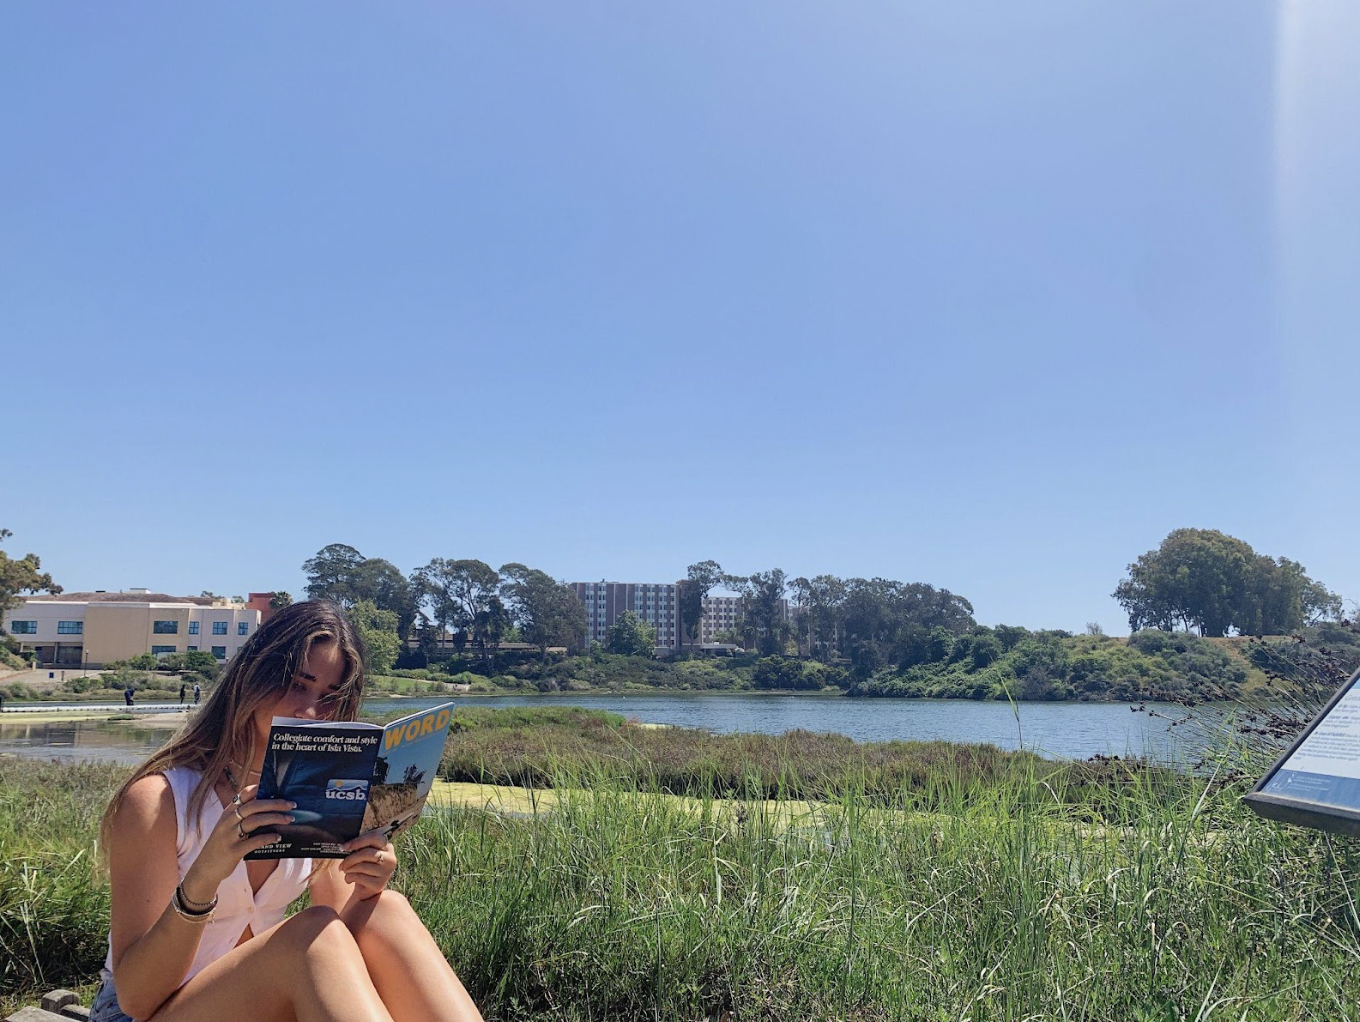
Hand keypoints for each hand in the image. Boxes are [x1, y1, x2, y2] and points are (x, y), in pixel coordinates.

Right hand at [182, 784, 294, 900]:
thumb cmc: (221, 845)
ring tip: (289, 819)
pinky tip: (278, 837)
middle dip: (274, 803)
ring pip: (255, 821)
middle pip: (253, 806)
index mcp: (227, 813)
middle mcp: (227, 821)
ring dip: (275, 818)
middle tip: (291, 804)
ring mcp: (229, 836)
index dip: (259, 789)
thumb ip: (242, 817)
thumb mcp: (227, 827)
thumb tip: (269, 808)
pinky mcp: (233, 851)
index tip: (274, 787)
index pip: (243, 795)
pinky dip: (268, 838)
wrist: (205, 869)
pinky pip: (254, 841)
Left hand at [338, 830, 396, 898]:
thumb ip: (360, 847)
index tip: (343, 847)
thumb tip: (345, 845)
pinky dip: (349, 878)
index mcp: (387, 847)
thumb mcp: (364, 854)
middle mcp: (390, 859)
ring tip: (345, 871)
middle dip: (350, 858)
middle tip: (341, 864)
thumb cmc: (363, 866)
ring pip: (362, 866)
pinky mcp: (379, 884)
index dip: (358, 841)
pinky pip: (360, 877)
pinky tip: (348, 879)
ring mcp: (386, 872)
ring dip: (349, 869)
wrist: (366, 888)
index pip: (375, 838)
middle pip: (367, 853)